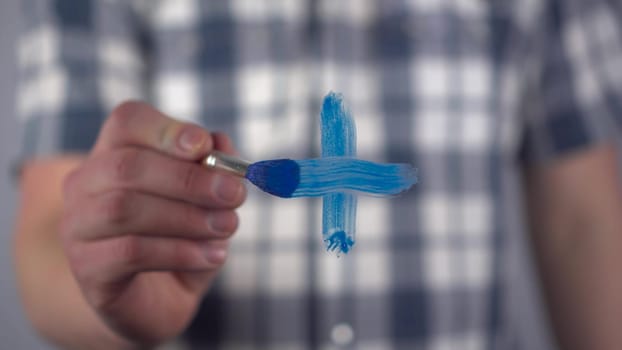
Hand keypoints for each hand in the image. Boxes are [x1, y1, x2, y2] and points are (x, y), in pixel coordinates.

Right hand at [60, 101, 245, 345]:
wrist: (156, 301)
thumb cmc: (181, 239)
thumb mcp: (207, 202)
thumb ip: (213, 169)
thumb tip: (220, 140)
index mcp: (114, 154)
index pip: (127, 122)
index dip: (166, 130)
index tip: (205, 146)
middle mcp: (86, 184)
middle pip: (126, 166)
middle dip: (188, 179)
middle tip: (235, 194)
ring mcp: (78, 227)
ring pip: (124, 208)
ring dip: (187, 216)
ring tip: (229, 227)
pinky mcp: (87, 269)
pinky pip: (130, 252)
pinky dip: (180, 251)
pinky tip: (213, 256)